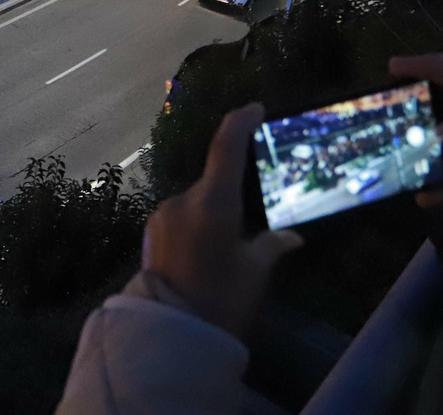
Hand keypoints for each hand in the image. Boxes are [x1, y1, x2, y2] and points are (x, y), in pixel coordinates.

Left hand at [143, 103, 302, 335]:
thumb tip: (292, 236)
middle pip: (213, 182)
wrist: (169, 332)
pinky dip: (195, 226)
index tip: (255, 109)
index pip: (226, 147)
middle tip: (248, 227)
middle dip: (231, 197)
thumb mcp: (254, 272)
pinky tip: (204, 255)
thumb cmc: (220, 300)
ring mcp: (162, 214)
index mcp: (212, 203)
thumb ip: (272, 245)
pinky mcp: (151, 231)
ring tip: (225, 251)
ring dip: (211, 215)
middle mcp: (183, 200)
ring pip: (196, 203)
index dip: (240, 122)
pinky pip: (180, 218)